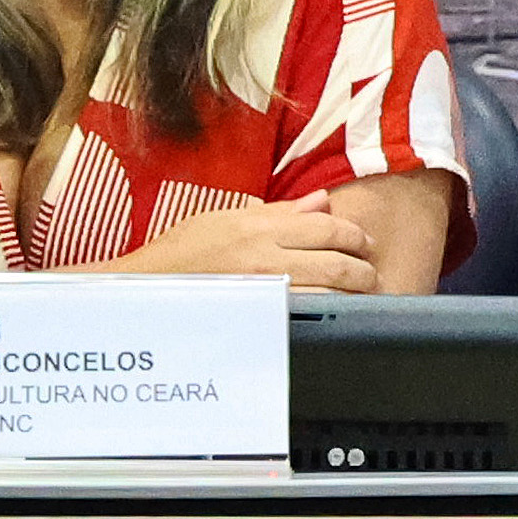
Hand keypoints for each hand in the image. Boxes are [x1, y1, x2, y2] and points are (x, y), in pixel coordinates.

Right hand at [125, 198, 387, 292]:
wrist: (145, 290)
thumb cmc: (181, 254)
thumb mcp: (226, 220)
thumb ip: (279, 212)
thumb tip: (321, 200)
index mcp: (258, 227)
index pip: (325, 226)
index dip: (354, 235)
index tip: (364, 242)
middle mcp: (264, 256)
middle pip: (335, 261)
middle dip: (363, 268)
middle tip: (371, 272)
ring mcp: (263, 290)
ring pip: (328, 292)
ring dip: (354, 293)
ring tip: (363, 294)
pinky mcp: (260, 318)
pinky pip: (307, 316)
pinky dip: (330, 313)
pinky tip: (338, 314)